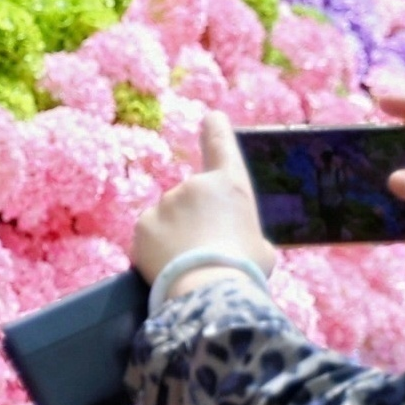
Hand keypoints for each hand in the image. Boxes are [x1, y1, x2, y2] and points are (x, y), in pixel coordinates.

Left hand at [128, 109, 273, 284]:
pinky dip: (156, 249)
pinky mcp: (143, 223)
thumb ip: (246, 235)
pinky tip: (169, 267)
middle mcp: (196, 185)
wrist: (209, 288)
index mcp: (231, 185)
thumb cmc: (244, 269)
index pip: (221, 146)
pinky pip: (150, 236)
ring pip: (168, 219)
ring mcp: (166, 202)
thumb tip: (240, 242)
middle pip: (191, 200)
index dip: (216, 130)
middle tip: (205, 253)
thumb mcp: (261, 248)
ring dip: (175, 236)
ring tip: (189, 265)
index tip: (211, 117)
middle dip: (194, 221)